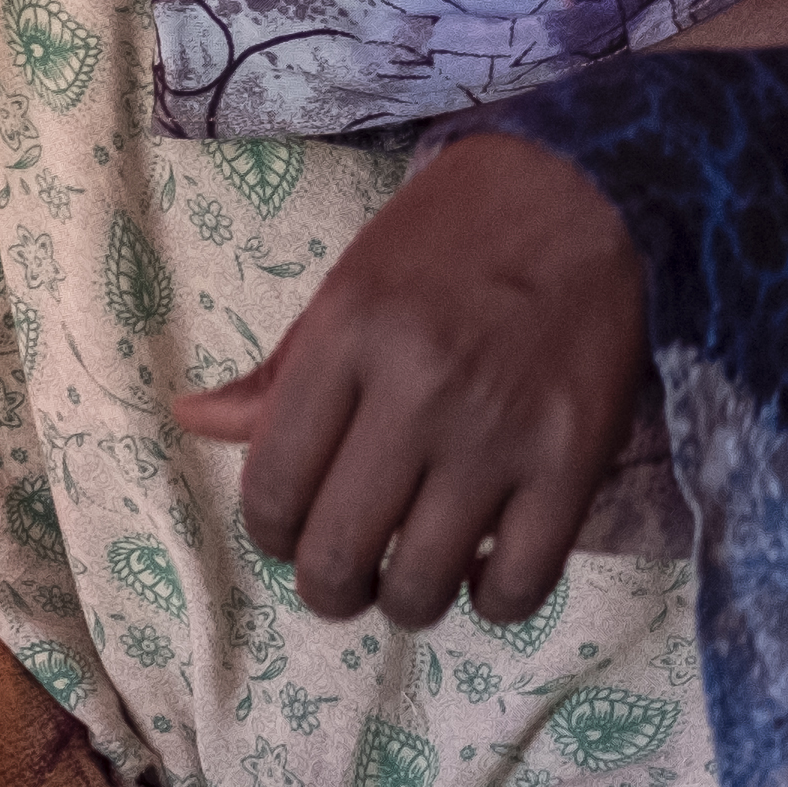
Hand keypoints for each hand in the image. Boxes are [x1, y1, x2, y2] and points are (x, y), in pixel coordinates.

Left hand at [173, 134, 645, 628]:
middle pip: (337, 556)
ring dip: (405, 599)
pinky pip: (519, 584)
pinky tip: (488, 569)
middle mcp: (418, 390)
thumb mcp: (351, 281)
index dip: (272, 533)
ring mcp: (501, 431)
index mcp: (349, 335)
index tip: (294, 529)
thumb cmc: (459, 229)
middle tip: (348, 572)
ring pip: (421, 587)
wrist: (593, 186)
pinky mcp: (575, 459)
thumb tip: (193, 421)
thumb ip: (280, 370)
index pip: (272, 490)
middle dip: (329, 586)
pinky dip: (493, 600)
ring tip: (415, 571)